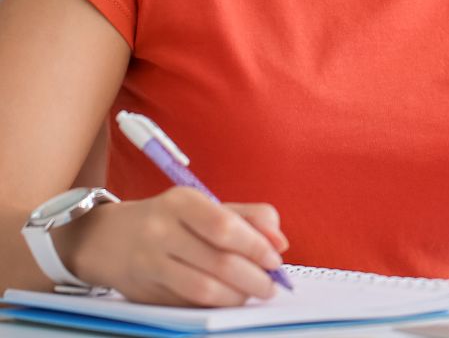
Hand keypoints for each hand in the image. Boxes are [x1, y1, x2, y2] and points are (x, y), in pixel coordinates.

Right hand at [51, 187, 289, 305]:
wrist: (107, 238)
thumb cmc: (169, 219)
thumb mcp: (205, 205)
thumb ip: (249, 216)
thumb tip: (280, 242)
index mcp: (181, 203)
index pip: (224, 226)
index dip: (255, 246)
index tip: (275, 259)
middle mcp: (161, 232)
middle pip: (217, 261)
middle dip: (253, 277)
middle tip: (271, 285)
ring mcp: (149, 265)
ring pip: (202, 289)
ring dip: (236, 297)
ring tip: (253, 294)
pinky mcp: (143, 294)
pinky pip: (187, 304)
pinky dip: (215, 306)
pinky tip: (228, 300)